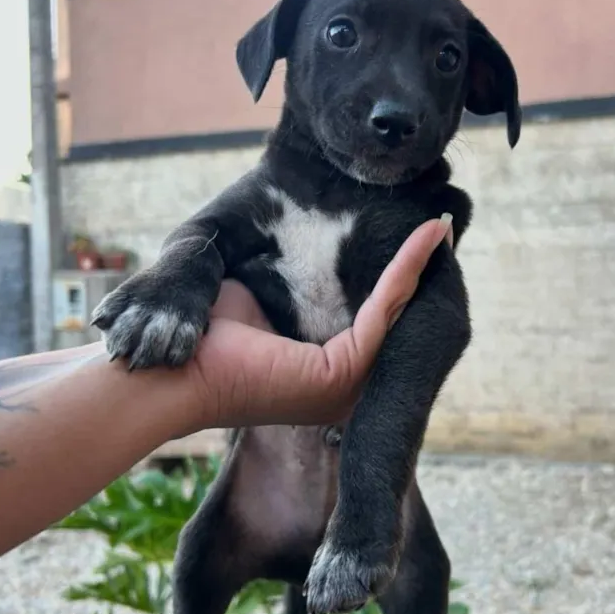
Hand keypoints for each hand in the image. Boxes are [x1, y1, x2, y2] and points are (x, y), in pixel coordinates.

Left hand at [184, 216, 453, 430]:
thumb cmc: (203, 337)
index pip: (374, 321)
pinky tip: (425, 237)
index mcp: (326, 375)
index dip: (398, 278)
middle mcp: (345, 389)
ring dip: (421, 266)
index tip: (415, 236)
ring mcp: (349, 386)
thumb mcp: (257, 295)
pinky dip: (407, 270)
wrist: (173, 369)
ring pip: (399, 314)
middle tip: (441, 227)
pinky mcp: (343, 373)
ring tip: (440, 225)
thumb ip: (291, 282)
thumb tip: (310, 244)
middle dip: (420, 272)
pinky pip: (385, 311)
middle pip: (396, 322)